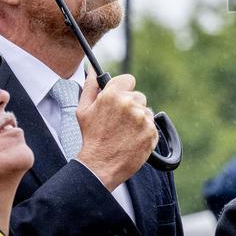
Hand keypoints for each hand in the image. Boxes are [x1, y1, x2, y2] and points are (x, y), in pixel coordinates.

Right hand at [74, 73, 157, 190]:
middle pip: (138, 96)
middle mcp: (130, 104)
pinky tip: (132, 140)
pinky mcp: (152, 133)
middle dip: (130, 106)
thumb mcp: (83, 110)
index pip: (128, 80)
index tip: (120, 98)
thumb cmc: (91, 138)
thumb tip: (92, 70)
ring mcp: (142, 119)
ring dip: (138, 119)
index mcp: (113, 95)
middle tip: (119, 121)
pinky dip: (144, 132)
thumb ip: (90, 86)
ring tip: (125, 133)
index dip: (124, 89)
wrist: (100, 166)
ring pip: (145, 112)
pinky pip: (152, 126)